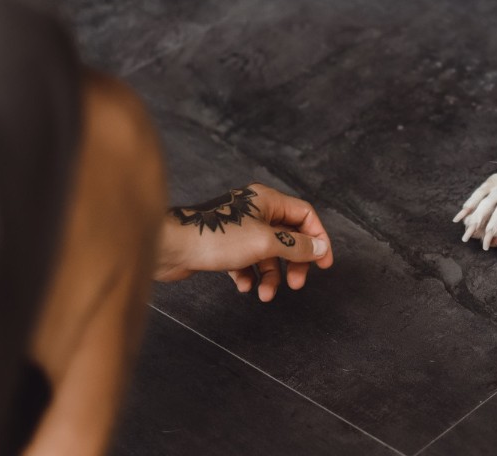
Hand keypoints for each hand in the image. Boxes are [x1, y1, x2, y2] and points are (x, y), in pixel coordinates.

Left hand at [155, 184, 333, 301]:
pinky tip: (243, 286)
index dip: (318, 238)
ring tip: (266, 294)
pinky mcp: (224, 245)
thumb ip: (296, 246)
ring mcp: (239, 228)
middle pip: (288, 236)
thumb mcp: (265, 243)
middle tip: (296, 284)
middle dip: (294, 262)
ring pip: (267, 253)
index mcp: (267, 201)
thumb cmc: (216, 237)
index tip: (324, 263)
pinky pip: (247, 261)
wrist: (172, 246)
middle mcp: (255, 211)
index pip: (304, 215)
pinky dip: (249, 275)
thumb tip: (319, 248)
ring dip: (271, 275)